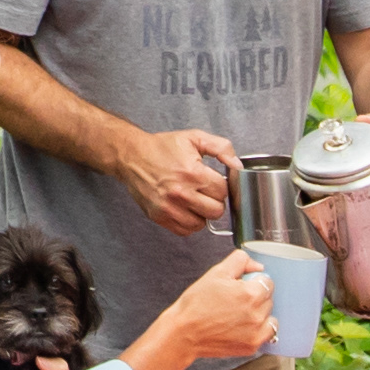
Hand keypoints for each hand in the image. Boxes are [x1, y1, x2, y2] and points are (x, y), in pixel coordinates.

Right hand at [116, 126, 239, 234]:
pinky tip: (186, 209)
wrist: (131, 156)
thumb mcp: (194, 138)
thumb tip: (238, 166)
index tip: (212, 180)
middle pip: (216, 211)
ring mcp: (169, 208)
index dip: (220, 185)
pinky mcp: (159, 217)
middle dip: (214, 200)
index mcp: (192, 173)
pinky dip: (189, 223)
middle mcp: (180, 193)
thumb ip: (221, 148)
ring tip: (195, 200)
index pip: (223, 191)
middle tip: (205, 191)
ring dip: (202, 213)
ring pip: (202, 224)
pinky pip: (185, 231)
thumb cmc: (162, 147)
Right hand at [145, 253, 276, 365]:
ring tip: (237, 315)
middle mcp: (257, 314)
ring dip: (259, 314)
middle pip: (269, 299)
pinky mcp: (252, 346)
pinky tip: (241, 327)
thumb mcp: (216, 273)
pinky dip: (258, 330)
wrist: (183, 333)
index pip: (267, 281)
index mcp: (251, 293)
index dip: (253, 281)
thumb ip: (240, 261)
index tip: (240, 287)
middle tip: (234, 301)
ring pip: (269, 316)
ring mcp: (256, 333)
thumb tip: (258, 266)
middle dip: (256, 297)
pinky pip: (265, 334)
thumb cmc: (196, 304)